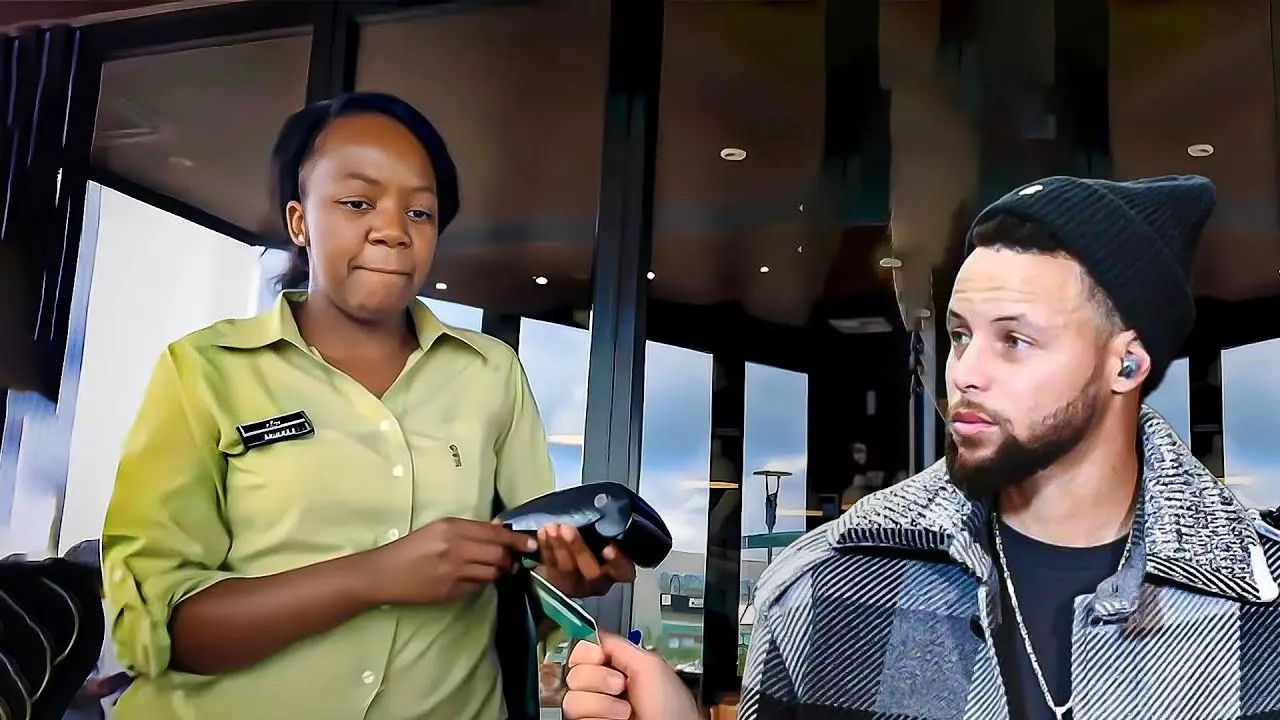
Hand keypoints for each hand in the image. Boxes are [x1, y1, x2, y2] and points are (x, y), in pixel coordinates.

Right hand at [367, 516, 536, 604]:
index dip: (516, 539)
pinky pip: (478, 585)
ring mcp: (454, 571)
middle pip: (498, 553)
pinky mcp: (451, 591)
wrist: (385, 574)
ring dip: (499, 571)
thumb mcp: (439, 529)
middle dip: (511, 558)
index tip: (531, 543)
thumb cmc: (412, 548)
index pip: (494, 532)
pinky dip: (482, 581)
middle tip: (513, 559)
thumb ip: (470, 529)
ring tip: (496, 568)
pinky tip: (474, 577)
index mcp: (452, 527)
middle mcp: (455, 547)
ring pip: (492, 571)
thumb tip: (500, 528)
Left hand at [534, 523, 636, 597]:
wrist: (571, 558)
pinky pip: (551, 566)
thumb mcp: (606, 537)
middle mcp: (599, 582)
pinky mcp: (557, 583)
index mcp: (617, 571)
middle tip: (566, 528)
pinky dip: (546, 548)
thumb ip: (606, 531)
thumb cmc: (595, 542)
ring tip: (552, 527)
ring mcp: (577, 586)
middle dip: (578, 548)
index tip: (608, 547)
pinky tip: (543, 533)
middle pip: (592, 572)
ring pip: (568, 570)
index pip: (623, 571)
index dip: (617, 561)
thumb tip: (600, 512)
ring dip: (558, 547)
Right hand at [563, 633, 699, 719]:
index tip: (600, 658)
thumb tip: (595, 634)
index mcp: (617, 668)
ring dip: (601, 704)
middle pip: (574, 672)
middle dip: (598, 679)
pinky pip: (577, 717)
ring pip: (572, 698)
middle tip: (621, 687)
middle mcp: (603, 688)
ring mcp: (596, 709)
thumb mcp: (651, 666)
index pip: (583, 651)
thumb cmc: (672, 710)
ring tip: (624, 712)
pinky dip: (598, 718)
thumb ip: (621, 646)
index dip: (588, 653)